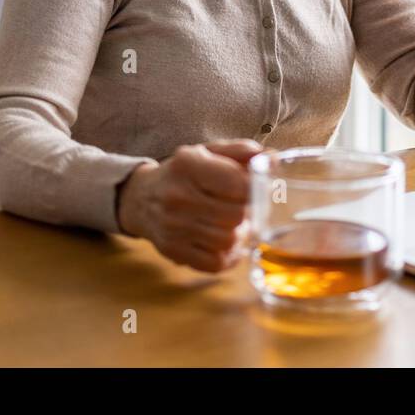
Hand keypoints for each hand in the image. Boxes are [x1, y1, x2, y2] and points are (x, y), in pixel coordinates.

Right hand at [117, 139, 262, 272]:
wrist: (141, 198)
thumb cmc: (184, 173)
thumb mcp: (208, 152)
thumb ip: (242, 153)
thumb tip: (273, 160)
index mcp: (188, 165)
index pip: (236, 183)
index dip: (254, 188)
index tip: (255, 188)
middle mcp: (178, 196)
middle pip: (235, 214)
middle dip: (247, 211)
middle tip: (244, 207)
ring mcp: (174, 227)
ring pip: (228, 240)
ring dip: (239, 233)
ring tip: (234, 223)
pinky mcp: (173, 251)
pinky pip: (216, 263)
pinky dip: (228, 255)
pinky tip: (225, 242)